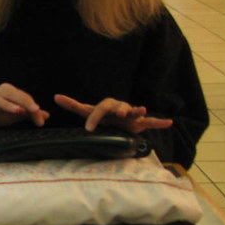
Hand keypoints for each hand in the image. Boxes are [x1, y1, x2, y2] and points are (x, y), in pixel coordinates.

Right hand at [0, 83, 49, 129]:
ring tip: (18, 111)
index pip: (23, 97)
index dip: (33, 107)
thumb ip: (30, 114)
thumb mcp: (17, 114)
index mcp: (8, 90)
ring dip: (8, 105)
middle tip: (35, 110)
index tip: (40, 120)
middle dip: (25, 102)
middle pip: (12, 94)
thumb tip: (46, 116)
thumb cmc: (0, 114)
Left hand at [53, 93, 172, 133]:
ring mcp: (131, 115)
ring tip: (143, 109)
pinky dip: (159, 122)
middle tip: (120, 114)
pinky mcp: (140, 123)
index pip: (100, 108)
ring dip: (138, 110)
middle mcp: (120, 108)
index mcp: (107, 105)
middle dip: (120, 110)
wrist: (117, 122)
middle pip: (120, 106)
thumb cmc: (102, 116)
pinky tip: (168, 122)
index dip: (94, 117)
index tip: (88, 128)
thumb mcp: (86, 111)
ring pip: (135, 112)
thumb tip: (55, 96)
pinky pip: (150, 122)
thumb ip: (72, 105)